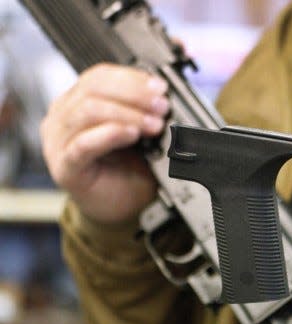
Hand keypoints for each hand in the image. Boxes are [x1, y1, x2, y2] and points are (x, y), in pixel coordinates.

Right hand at [41, 63, 169, 223]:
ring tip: (153, 124)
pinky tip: (131, 135)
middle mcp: (62, 117)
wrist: (120, 207)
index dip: (132, 78)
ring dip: (127, 114)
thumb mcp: (137, 132)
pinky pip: (84, 144)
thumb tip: (161, 93)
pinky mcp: (65, 167)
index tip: (160, 87)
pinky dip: (110, 134)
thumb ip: (141, 110)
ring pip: (88, 111)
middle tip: (161, 106)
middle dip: (133, 94)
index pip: (98, 76)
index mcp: (77, 102)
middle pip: (93, 89)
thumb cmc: (126, 169)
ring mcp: (59, 142)